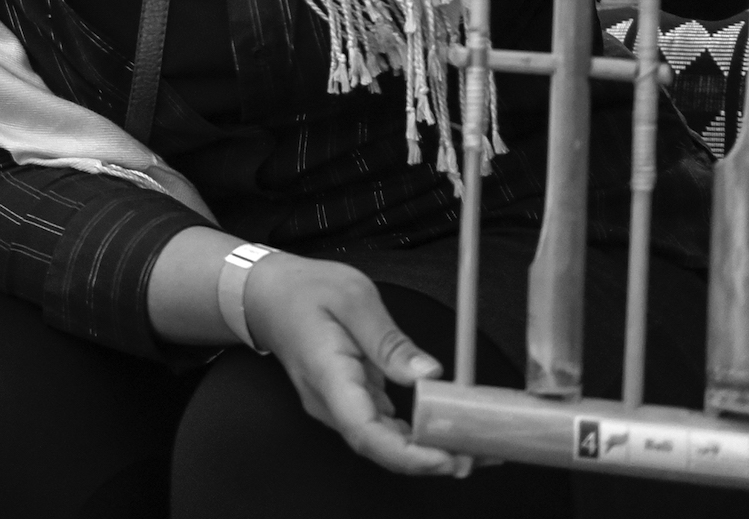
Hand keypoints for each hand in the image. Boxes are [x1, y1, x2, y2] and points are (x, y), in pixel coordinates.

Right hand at [245, 253, 457, 475]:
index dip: (408, 454)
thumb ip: (389, 340)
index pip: (365, 432)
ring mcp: (337, 406)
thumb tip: (430, 374)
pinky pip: (382, 429)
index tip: (447, 456)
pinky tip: (445, 430)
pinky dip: (415, 435)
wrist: (267, 296)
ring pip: (383, 443)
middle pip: (380, 447)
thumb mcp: (352, 297)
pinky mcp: (348, 402)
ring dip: (427, 450)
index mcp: (328, 375)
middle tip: (480, 452)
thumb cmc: (305, 291)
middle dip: (430, 458)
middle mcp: (330, 402)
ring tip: (474, 444)